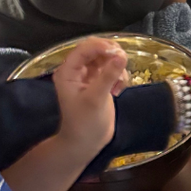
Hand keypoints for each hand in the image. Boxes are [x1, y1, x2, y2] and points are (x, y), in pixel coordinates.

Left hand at [54, 38, 129, 154]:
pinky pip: (112, 69)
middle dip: (111, 54)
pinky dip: (120, 76)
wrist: (86, 143)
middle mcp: (77, 70)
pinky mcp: (100, 83)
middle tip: (122, 63)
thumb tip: (121, 55)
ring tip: (119, 83)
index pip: (84, 49)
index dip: (101, 47)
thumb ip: (108, 76)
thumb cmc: (85, 123)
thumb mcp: (96, 99)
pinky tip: (119, 90)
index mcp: (68, 71)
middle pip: (96, 49)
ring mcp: (89, 76)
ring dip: (117, 66)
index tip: (118, 53)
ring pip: (106, 58)